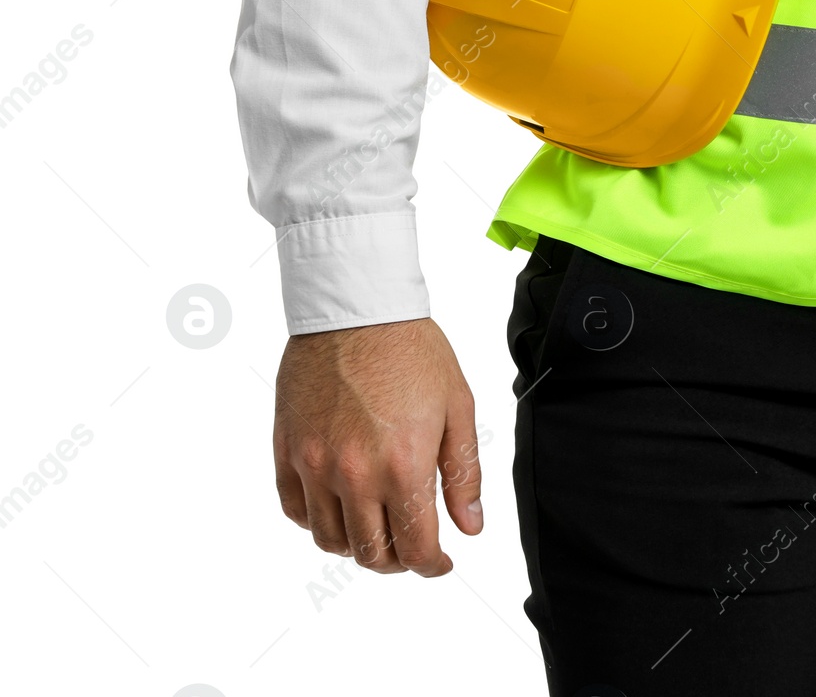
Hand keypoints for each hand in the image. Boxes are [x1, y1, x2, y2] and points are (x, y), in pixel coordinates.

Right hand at [273, 318, 481, 576]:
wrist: (357, 308)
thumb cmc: (413, 351)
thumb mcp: (458, 407)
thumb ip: (464, 473)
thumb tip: (470, 526)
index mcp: (403, 466)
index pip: (415, 548)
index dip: (432, 566)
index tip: (441, 563)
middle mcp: (354, 474)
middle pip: (370, 554)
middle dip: (397, 561)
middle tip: (412, 547)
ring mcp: (314, 464)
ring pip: (330, 539)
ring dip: (357, 545)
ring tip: (378, 527)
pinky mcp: (287, 449)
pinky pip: (294, 509)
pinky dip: (317, 521)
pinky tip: (341, 506)